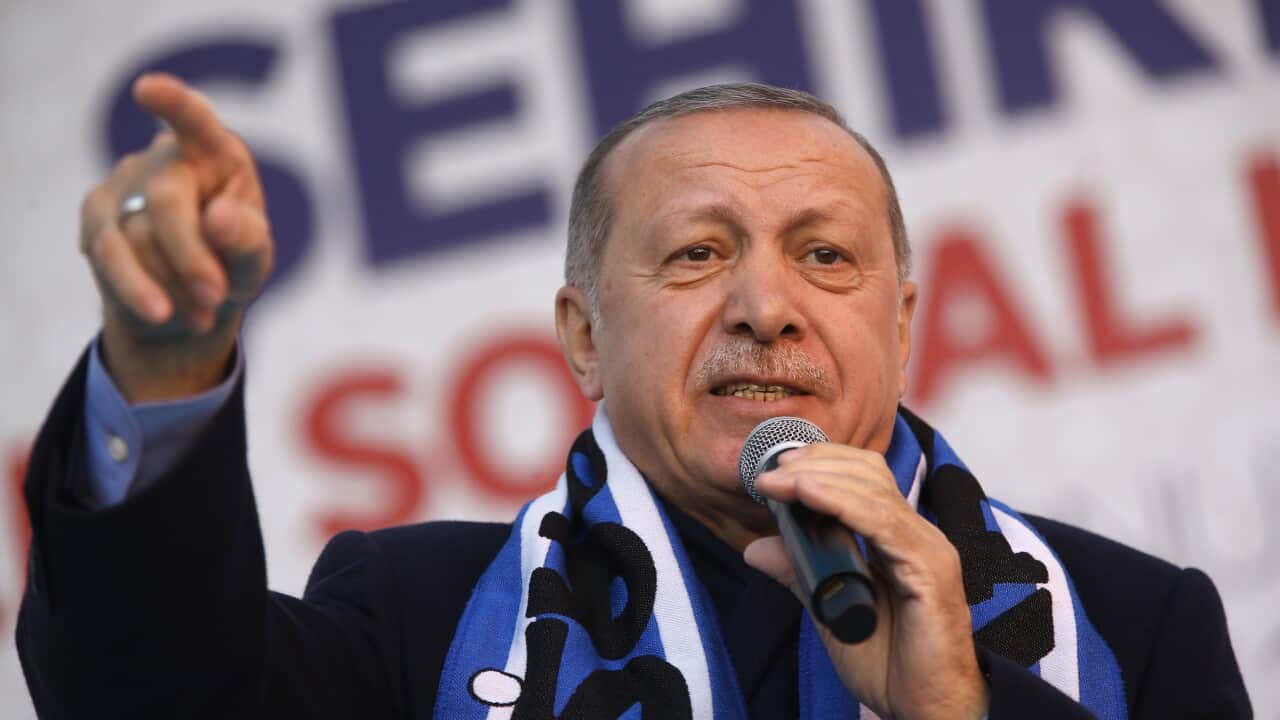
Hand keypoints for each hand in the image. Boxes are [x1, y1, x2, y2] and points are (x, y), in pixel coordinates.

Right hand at [80, 73, 271, 402]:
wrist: (191, 301)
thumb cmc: (233, 262)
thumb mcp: (255, 258)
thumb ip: (247, 240)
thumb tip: (218, 219)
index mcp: (216, 153)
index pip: (195, 121)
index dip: (173, 104)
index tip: (147, 89)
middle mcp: (163, 158)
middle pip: (166, 201)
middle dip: (192, 258)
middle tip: (216, 297)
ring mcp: (123, 182)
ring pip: (134, 237)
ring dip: (170, 285)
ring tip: (203, 315)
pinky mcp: (95, 216)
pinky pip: (109, 257)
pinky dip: (139, 291)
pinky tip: (164, 310)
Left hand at [744, 444, 987, 719]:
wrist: (927, 712)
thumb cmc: (890, 667)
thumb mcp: (829, 611)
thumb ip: (800, 574)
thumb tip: (756, 548)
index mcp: (899, 539)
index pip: (864, 478)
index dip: (820, 463)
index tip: (774, 467)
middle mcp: (918, 536)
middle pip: (868, 473)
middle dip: (814, 462)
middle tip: (768, 469)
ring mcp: (928, 550)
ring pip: (872, 491)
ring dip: (817, 478)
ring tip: (777, 480)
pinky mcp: (930, 571)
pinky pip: (882, 524)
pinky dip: (842, 502)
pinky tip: (807, 494)